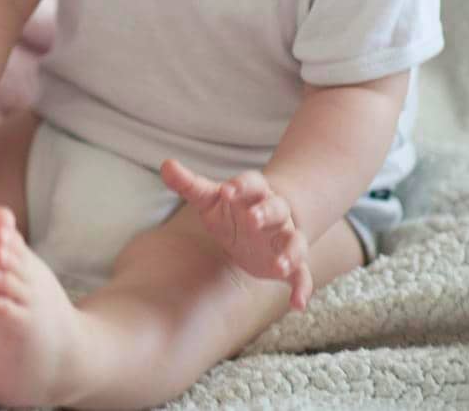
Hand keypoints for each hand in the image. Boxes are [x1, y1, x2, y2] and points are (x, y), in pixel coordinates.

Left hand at [161, 160, 313, 310]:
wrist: (257, 227)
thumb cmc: (229, 208)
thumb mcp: (209, 198)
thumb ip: (188, 184)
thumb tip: (166, 165)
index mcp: (254, 192)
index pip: (251, 183)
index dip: (240, 186)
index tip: (226, 190)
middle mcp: (275, 213)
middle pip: (276, 208)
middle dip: (266, 213)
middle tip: (253, 220)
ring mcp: (284, 237)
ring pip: (294, 241)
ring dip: (290, 252)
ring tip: (280, 266)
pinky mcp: (291, 263)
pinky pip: (302, 274)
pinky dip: (302, 288)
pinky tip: (298, 304)